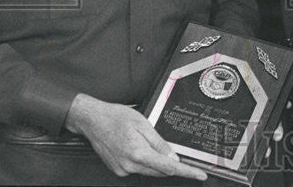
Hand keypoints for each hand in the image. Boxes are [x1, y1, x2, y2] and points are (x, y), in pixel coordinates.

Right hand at [65, 94, 206, 179]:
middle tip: (182, 158)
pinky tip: (142, 149)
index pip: (169, 167)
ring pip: (150, 171)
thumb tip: (173, 157)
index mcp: (138, 153)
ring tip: (152, 145)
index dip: (187, 172)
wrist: (93, 120)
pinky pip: (139, 169)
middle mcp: (130, 165)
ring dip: (159, 164)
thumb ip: (160, 143)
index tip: (200, 175)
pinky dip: (146, 163)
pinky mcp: (118, 170)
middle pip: (161, 171)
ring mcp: (122, 169)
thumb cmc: (116, 117)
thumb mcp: (144, 124)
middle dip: (173, 165)